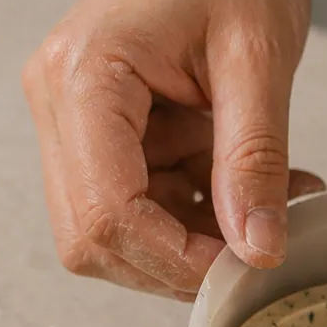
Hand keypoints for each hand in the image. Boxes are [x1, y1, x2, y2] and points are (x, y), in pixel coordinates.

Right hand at [22, 0, 324, 300]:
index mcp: (83, 77)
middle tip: (251, 250)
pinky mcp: (101, 128)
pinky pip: (138, 201)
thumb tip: (256, 248)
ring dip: (190, 238)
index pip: (105, 210)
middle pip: (93, 233)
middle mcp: (60, 102)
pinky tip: (248, 189)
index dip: (172, 259)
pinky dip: (194, 213)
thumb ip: (254, 159)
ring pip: (113, 228)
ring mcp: (75, 118)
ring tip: (266, 204)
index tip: (240, 269)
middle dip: (174, 259)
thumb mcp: (257, 57)